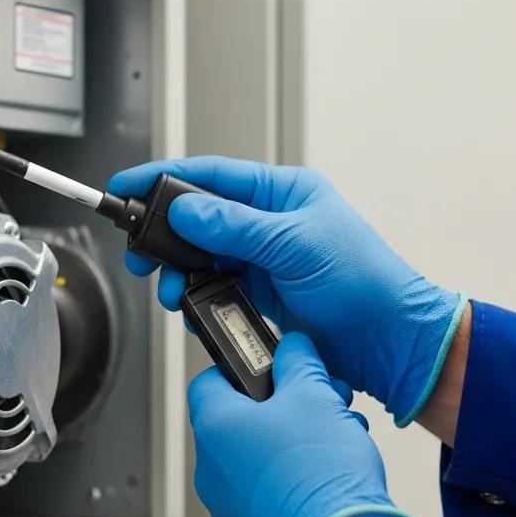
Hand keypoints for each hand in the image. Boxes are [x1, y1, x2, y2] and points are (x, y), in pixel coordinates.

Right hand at [109, 156, 467, 424]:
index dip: (165, 178)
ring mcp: (264, 257)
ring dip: (179, 271)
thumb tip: (184, 209)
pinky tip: (193, 305)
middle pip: (199, 216)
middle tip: (140, 253)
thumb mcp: (294, 246)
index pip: (212, 175)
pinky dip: (197, 295)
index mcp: (283, 192)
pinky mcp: (261, 291)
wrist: (387, 341)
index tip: (129, 184)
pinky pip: (215, 285)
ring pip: (202, 254)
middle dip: (164, 234)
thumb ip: (234, 226)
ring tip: (172, 290)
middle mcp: (270, 221)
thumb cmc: (363, 283)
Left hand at [188, 332, 420, 516]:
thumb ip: (298, 360)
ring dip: (294, 443)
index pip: (207, 380)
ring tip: (335, 440)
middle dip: (283, 407)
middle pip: (240, 421)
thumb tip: (293, 348)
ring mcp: (229, 508)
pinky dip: (295, 480)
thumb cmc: (320, 475)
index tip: (270, 367)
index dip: (241, 368)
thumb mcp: (314, 394)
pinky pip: (269, 495)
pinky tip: (330, 477)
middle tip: (318, 403)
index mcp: (215, 426)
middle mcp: (212, 470)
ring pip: (258, 459)